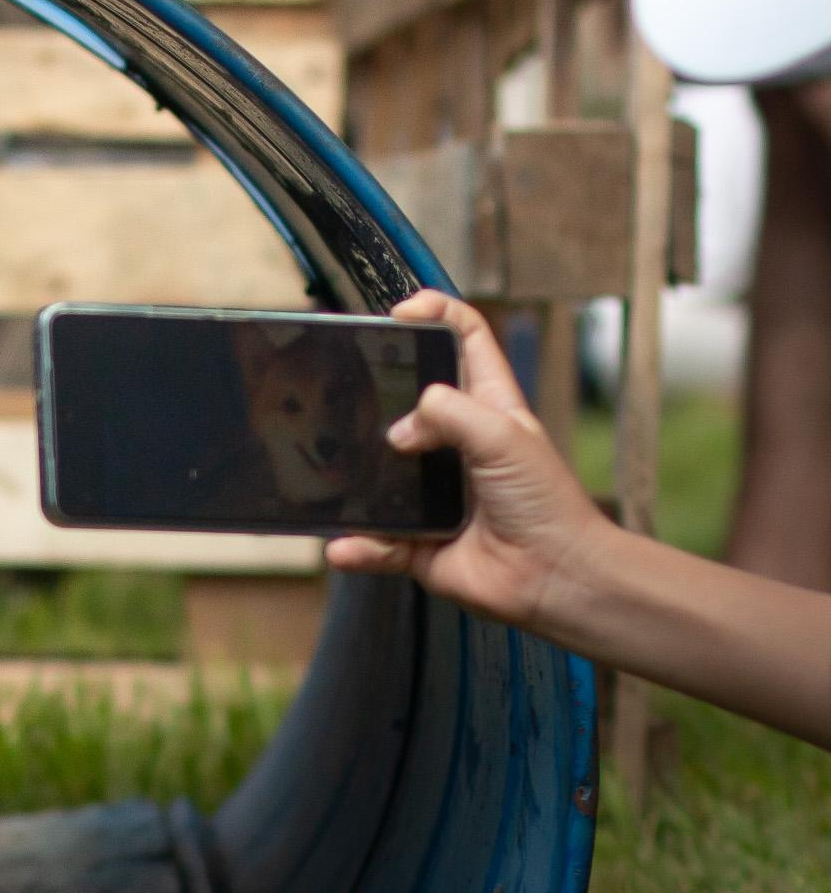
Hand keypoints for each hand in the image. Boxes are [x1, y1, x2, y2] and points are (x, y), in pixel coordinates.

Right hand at [325, 291, 614, 629]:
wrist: (554, 578)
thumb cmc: (547, 504)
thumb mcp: (504, 436)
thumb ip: (449, 414)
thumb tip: (396, 431)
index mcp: (487, 408)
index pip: (463, 340)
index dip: (435, 315)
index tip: (400, 314)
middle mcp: (456, 445)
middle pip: (406, 403)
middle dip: (374, 395)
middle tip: (346, 395)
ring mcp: (434, 494)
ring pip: (379, 475)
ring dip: (356, 479)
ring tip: (338, 475)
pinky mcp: (417, 541)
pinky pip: (374, 541)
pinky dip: (358, 546)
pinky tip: (347, 544)